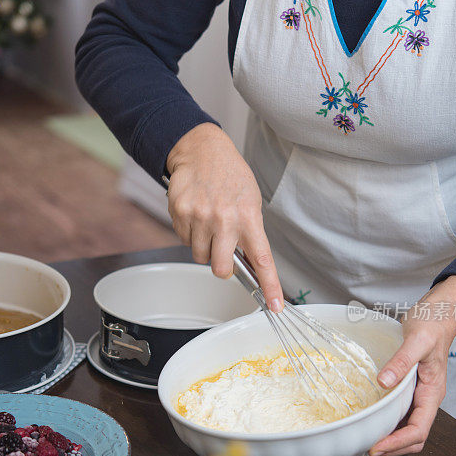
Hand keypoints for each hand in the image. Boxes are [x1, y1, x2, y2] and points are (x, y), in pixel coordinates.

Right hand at [166, 123, 283, 311]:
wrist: (201, 150)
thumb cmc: (230, 176)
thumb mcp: (250, 201)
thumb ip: (250, 232)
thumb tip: (250, 264)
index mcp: (249, 218)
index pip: (262, 259)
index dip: (269, 286)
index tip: (275, 305)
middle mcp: (225, 220)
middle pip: (221, 268)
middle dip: (221, 266)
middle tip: (222, 251)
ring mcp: (200, 217)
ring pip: (199, 255)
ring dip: (204, 246)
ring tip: (208, 223)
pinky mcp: (180, 213)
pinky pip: (183, 240)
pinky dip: (189, 233)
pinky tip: (196, 214)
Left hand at [370, 276, 455, 455]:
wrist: (437, 313)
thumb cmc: (431, 325)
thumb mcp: (417, 340)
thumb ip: (401, 361)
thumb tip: (384, 382)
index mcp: (433, 393)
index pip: (419, 430)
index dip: (398, 442)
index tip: (376, 446)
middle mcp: (427, 399)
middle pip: (414, 437)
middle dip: (393, 447)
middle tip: (367, 448)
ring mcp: (419, 396)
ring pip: (407, 429)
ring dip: (390, 438)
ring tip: (366, 440)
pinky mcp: (410, 389)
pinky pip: (400, 414)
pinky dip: (387, 423)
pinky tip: (371, 420)